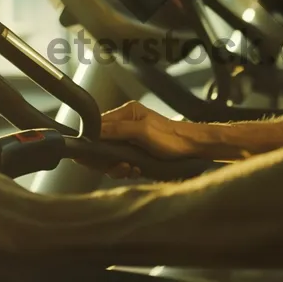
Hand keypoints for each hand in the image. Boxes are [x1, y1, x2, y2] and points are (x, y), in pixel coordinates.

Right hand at [80, 101, 206, 178]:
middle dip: (107, 158)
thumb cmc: (171, 138)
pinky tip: (136, 170)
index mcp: (127, 112)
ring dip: (118, 166)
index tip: (91, 156)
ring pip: (111, 154)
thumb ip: (118, 130)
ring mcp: (131, 137)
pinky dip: (126, 168)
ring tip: (130, 169)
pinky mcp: (135, 150)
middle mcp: (126, 123)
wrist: (191, 148)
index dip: (93, 140)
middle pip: (102, 142)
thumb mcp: (143, 132)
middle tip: (120, 166)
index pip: (98, 124)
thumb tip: (94, 131)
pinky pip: (121, 161)